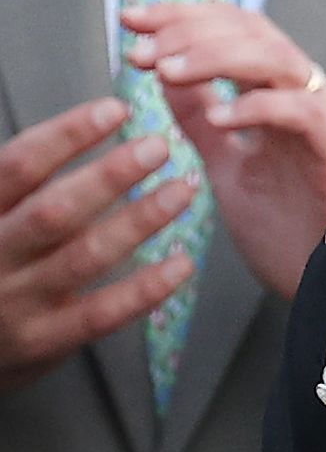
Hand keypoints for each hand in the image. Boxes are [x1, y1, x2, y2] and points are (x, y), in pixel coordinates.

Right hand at [0, 99, 195, 391]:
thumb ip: (30, 182)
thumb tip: (95, 121)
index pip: (18, 165)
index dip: (68, 134)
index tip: (117, 109)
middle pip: (54, 210)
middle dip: (110, 176)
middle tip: (160, 146)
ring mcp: (16, 302)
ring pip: (83, 257)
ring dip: (139, 221)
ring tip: (184, 190)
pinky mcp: (42, 342)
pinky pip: (100, 314)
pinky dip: (145, 288)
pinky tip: (183, 263)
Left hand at [122, 3, 325, 299]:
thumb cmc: (288, 230)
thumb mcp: (227, 165)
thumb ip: (201, 119)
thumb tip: (165, 71)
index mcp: (275, 92)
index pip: (232, 29)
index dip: (182, 16)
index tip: (131, 20)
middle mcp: (301, 93)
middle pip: (252, 30)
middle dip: (190, 29)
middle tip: (142, 49)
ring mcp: (321, 116)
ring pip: (274, 58)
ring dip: (216, 56)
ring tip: (167, 70)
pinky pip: (298, 110)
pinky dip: (256, 106)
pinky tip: (218, 117)